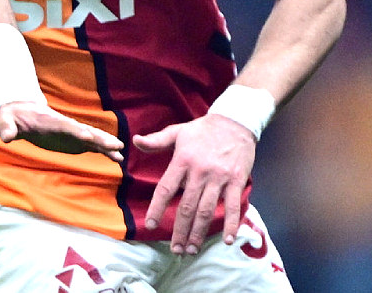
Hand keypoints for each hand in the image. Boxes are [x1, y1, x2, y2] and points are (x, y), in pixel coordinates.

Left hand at [0, 101, 124, 161]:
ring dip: (106, 145)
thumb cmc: (12, 117)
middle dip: (100, 138)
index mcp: (50, 121)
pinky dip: (104, 151)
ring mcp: (71, 134)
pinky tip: (117, 158)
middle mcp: (65, 127)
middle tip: (117, 144)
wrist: (21, 112)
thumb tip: (6, 137)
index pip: (65, 126)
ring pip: (92, 138)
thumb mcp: (4, 121)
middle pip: (85, 131)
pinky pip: (91, 146)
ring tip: (121, 153)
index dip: (76, 130)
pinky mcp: (74, 141)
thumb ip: (5, 128)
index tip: (89, 135)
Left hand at [134, 114, 256, 254]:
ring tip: (192, 249)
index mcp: (182, 161)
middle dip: (179, 230)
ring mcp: (219, 178)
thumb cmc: (203, 129)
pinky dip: (231, 224)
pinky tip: (228, 240)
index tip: (151, 225)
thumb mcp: (177, 131)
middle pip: (187, 207)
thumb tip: (135, 141)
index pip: (166, 189)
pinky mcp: (237, 181)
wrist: (235, 121)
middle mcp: (200, 172)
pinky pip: (233, 206)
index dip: (157, 208)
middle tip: (175, 250)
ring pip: (207, 210)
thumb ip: (156, 141)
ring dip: (199, 232)